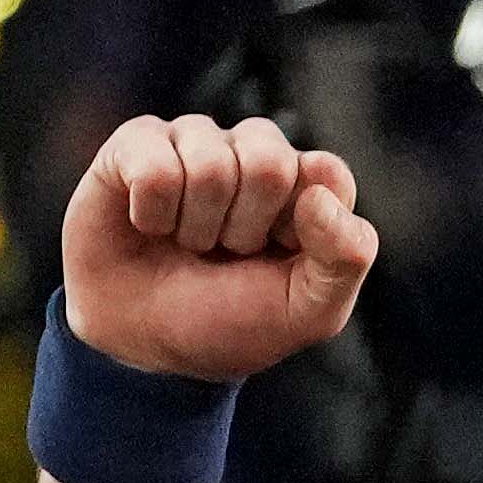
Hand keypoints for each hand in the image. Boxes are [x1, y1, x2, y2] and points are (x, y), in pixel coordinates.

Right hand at [58, 112, 373, 387]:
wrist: (145, 341)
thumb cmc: (230, 321)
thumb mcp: (309, 312)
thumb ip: (346, 259)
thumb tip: (319, 197)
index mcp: (306, 184)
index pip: (328, 172)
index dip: (301, 227)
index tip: (280, 256)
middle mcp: (253, 152)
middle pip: (269, 161)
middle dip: (245, 228)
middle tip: (228, 252)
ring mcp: (196, 141)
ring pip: (209, 164)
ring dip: (196, 227)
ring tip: (189, 243)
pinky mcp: (137, 143)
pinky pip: (154, 165)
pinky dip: (151, 215)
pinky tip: (149, 226)